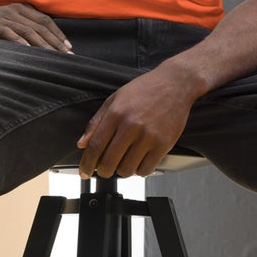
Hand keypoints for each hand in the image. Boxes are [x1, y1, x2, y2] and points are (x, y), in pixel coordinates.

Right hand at [0, 3, 71, 51]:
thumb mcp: (6, 28)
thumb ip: (23, 31)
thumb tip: (46, 46)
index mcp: (18, 8)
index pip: (44, 20)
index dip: (58, 34)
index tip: (68, 48)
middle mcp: (10, 10)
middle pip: (38, 26)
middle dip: (54, 42)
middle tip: (65, 57)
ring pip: (26, 30)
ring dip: (41, 45)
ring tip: (52, 57)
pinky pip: (6, 33)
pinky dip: (19, 42)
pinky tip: (28, 52)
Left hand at [76, 68, 198, 178]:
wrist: (175, 84)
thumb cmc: (145, 89)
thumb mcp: (115, 99)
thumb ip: (96, 122)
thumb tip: (82, 144)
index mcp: (116, 113)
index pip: (95, 146)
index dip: (87, 164)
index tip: (85, 172)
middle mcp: (131, 126)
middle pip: (109, 162)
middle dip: (103, 171)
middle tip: (104, 170)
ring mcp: (149, 136)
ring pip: (127, 169)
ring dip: (122, 171)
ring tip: (123, 162)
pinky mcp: (163, 144)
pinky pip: (146, 169)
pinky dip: (139, 170)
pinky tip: (138, 161)